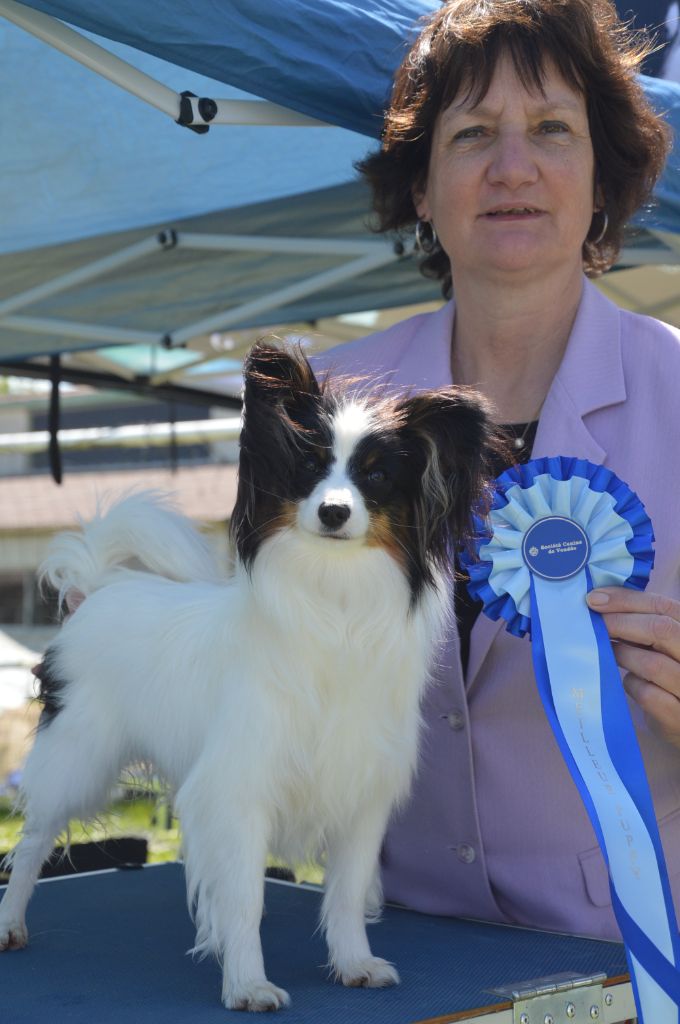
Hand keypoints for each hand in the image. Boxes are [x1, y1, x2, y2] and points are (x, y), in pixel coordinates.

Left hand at [586, 588, 679, 749]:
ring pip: (652, 663)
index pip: (663, 606)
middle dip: (619, 622)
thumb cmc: (665, 675)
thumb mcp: (661, 645)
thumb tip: (598, 601)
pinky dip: (630, 684)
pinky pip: (648, 694)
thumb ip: (640, 623)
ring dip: (621, 654)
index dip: (626, 600)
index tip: (593, 599)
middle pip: (660, 629)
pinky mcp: (678, 717)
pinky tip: (625, 681)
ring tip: (604, 652)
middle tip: (591, 623)